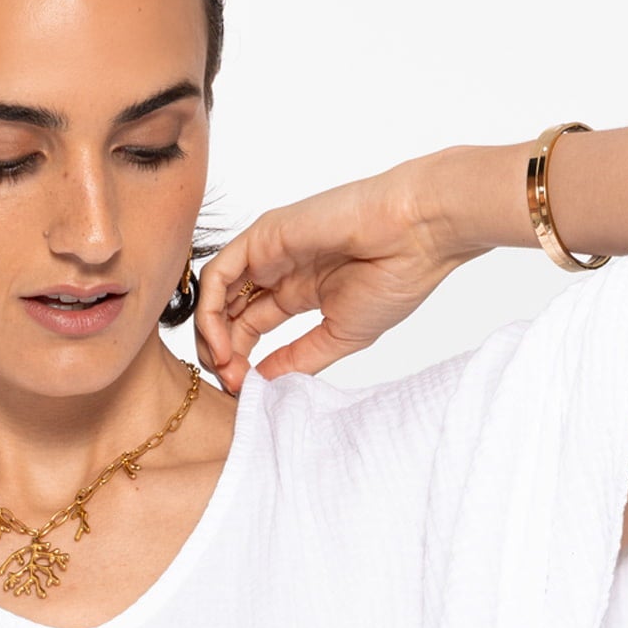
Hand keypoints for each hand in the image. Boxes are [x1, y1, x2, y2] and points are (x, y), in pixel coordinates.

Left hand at [193, 160, 473, 392]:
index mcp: (298, 291)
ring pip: (215, 295)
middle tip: (229, 383)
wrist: (417, 234)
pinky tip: (223, 341)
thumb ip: (297, 360)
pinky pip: (217, 274)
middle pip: (226, 315)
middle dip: (220, 355)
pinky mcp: (262, 236)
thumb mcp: (339, 335)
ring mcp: (267, 252)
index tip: (242, 393)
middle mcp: (277, 271)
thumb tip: (260, 384)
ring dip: (210, 336)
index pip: (249, 330)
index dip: (238, 363)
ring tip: (223, 367)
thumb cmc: (394, 277)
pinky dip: (209, 311)